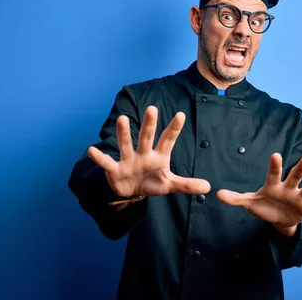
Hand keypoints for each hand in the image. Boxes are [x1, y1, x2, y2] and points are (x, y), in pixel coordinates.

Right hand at [88, 106, 210, 198]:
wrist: (130, 192)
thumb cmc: (151, 182)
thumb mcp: (170, 185)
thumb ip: (187, 184)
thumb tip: (209, 187)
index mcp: (158, 156)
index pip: (168, 140)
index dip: (174, 129)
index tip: (181, 115)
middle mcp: (143, 154)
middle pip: (147, 137)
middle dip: (149, 124)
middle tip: (152, 109)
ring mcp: (128, 160)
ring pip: (126, 144)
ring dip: (124, 134)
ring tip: (121, 119)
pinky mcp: (115, 170)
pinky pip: (107, 163)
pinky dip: (99, 158)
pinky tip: (92, 150)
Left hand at [216, 154, 301, 234]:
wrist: (279, 218)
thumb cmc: (265, 205)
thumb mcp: (250, 203)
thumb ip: (235, 198)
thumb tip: (216, 194)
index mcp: (274, 184)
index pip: (273, 173)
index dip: (274, 165)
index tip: (275, 154)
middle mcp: (289, 187)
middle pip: (295, 176)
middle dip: (300, 169)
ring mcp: (300, 196)